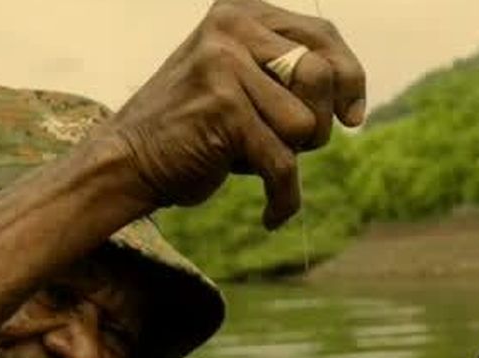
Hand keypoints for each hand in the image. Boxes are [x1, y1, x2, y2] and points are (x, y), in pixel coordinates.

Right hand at [108, 0, 365, 228]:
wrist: (126, 162)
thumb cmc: (192, 127)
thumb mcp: (238, 81)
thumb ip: (286, 73)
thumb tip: (352, 103)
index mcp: (238, 12)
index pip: (322, 36)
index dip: (349, 79)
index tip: (352, 115)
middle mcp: (231, 28)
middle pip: (320, 78)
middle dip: (317, 122)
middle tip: (291, 144)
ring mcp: (224, 66)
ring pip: (304, 124)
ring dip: (289, 156)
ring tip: (252, 159)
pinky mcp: (223, 110)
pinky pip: (282, 163)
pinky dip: (283, 197)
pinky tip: (272, 216)